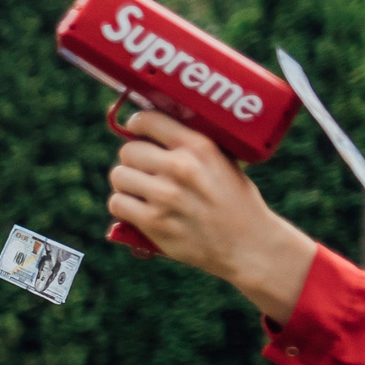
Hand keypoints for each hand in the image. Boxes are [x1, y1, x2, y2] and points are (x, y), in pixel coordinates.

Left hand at [107, 109, 317, 320]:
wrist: (247, 244)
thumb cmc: (235, 201)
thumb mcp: (224, 161)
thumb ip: (192, 146)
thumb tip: (157, 130)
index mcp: (199, 147)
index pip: (148, 120)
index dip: (136, 124)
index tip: (136, 129)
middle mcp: (180, 167)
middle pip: (128, 150)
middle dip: (133, 159)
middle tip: (143, 169)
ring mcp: (165, 196)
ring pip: (118, 176)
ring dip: (125, 183)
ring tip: (140, 189)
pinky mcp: (153, 222)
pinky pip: (117, 203)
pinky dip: (123, 205)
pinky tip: (136, 207)